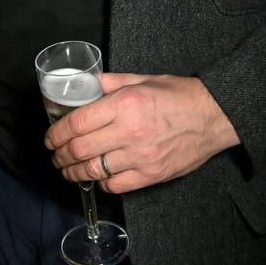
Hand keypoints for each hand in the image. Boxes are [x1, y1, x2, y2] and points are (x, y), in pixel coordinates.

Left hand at [45, 73, 239, 193]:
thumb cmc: (179, 95)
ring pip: (94, 170)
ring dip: (74, 172)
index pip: (77, 123)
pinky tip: (97, 177)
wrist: (214, 116)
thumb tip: (85, 84)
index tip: (51, 137)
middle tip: (55, 155)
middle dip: (60, 154)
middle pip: (80, 149)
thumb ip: (110, 83)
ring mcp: (141, 156)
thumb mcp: (142, 79)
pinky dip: (101, 183)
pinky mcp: (152, 174)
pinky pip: (116, 185)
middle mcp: (130, 131)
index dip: (57, 133)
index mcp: (125, 104)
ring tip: (67, 169)